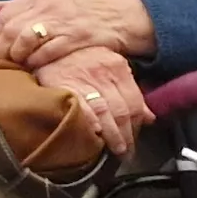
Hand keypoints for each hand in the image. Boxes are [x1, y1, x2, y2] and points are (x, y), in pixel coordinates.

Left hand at [0, 0, 154, 66]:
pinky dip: (36, 63)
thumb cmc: (90, 11)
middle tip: (2, 64)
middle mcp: (50, 4)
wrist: (125, 17)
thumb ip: (27, 4)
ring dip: (17, 57)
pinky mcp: (75, 37)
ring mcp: (63, 20)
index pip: (5, 13)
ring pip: (24, 40)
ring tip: (18, 67)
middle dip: (2, 50)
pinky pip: (45, 52)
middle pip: (11, 28)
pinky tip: (35, 69)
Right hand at [31, 45, 150, 152]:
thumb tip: (150, 118)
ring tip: (115, 150)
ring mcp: (84, 78)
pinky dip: (89, 121)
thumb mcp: (109, 68)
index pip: (135, 102)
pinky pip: (80, 106)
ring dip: (112, 135)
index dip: (137, 126)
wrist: (46, 45)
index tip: (134, 140)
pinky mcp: (64, 84)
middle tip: (126, 152)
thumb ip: (129, 91)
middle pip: (121, 110)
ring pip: (104, 112)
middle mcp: (103, 72)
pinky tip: (94, 134)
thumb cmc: (80, 59)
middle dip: (126, 136)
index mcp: (118, 67)